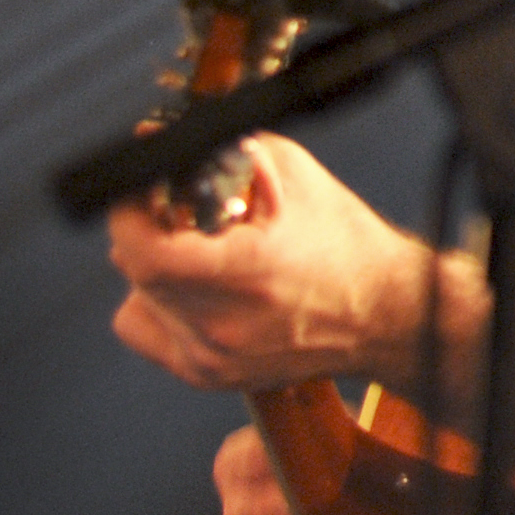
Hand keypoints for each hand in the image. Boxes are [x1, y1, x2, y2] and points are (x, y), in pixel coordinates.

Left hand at [109, 131, 422, 390]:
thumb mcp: (296, 179)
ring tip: (200, 256)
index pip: (142, 250)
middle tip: (180, 214)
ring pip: (135, 299)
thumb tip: (168, 140)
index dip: (129, 214)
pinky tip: (198, 290)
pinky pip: (147, 331)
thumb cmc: (349, 249)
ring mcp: (212, 357)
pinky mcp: (208, 375)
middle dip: (150, 231)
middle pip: (135, 270)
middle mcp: (223, 324)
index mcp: (247, 273)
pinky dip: (160, 305)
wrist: (385, 313)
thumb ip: (228, 151)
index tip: (139, 193)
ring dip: (156, 270)